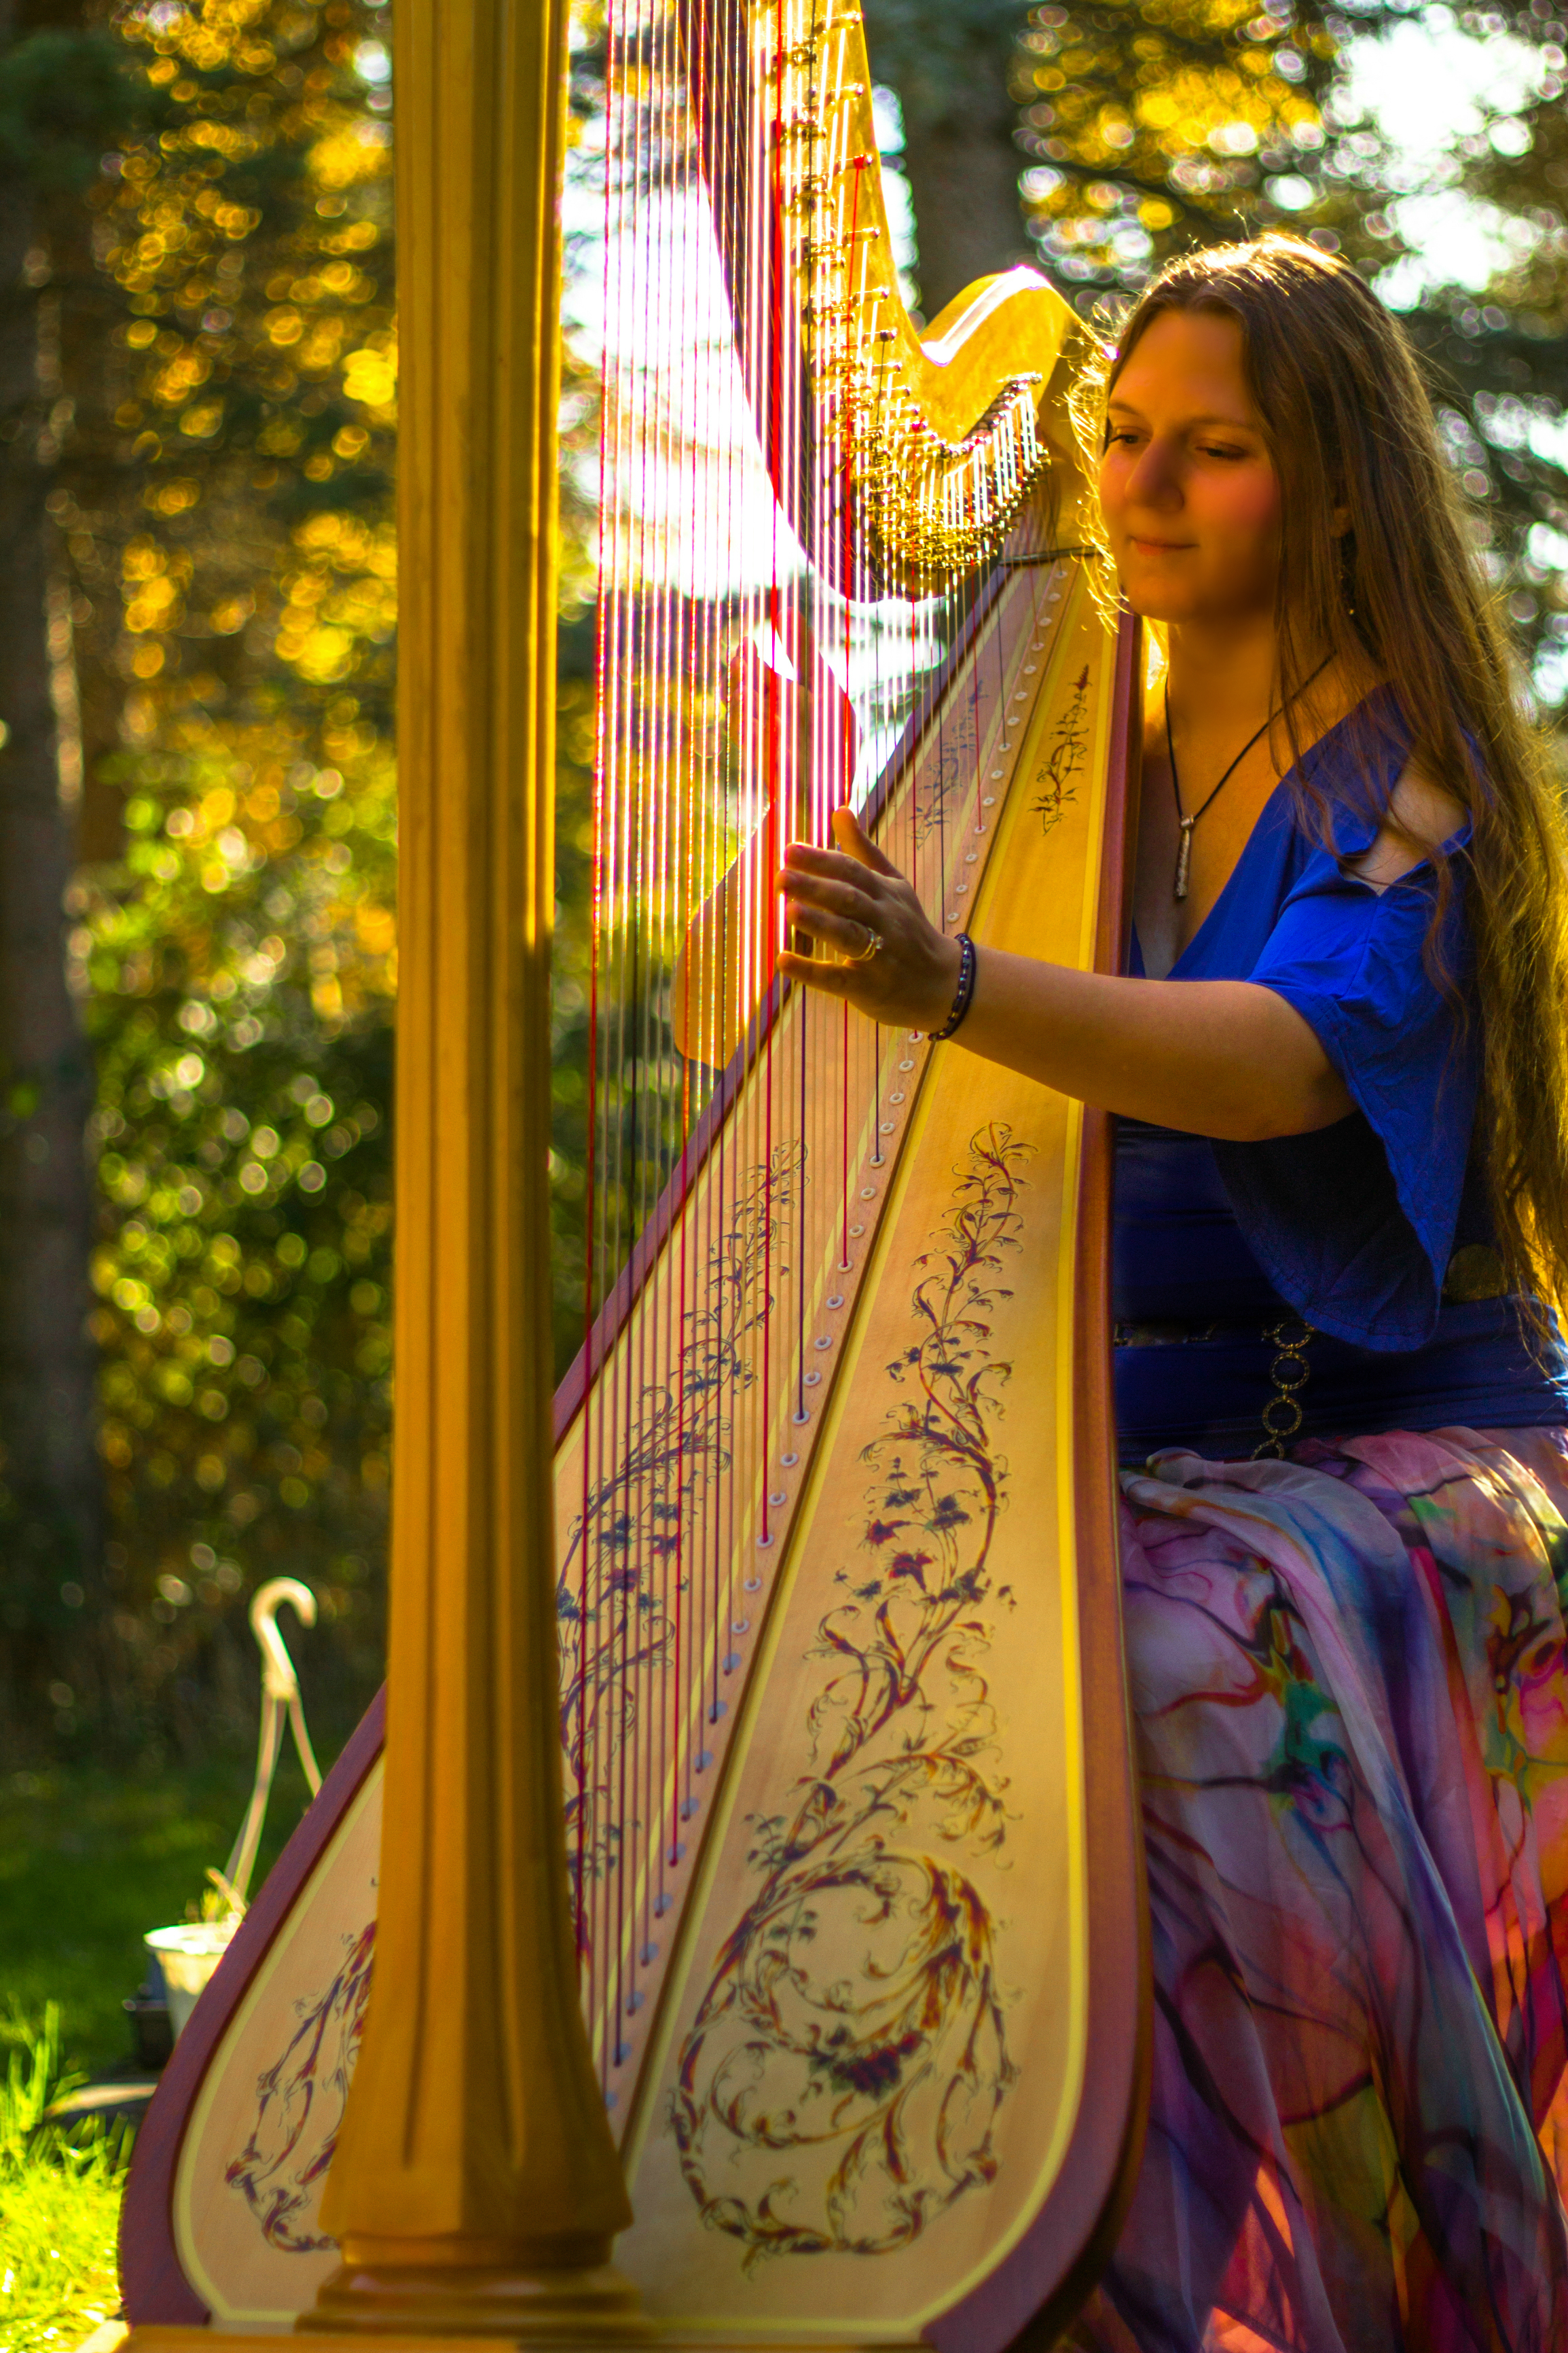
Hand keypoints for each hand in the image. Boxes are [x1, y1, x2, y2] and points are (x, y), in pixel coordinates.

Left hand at [776, 806, 962, 1029]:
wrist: (943, 983)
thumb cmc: (909, 929)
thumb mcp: (893, 886)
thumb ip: (863, 850)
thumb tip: (839, 810)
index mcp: (885, 894)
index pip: (852, 871)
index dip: (822, 860)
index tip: (790, 850)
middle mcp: (884, 921)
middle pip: (849, 899)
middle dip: (816, 887)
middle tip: (781, 876)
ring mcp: (878, 955)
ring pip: (848, 935)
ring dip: (819, 923)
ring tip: (789, 910)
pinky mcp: (868, 987)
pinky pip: (838, 978)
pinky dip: (810, 971)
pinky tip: (783, 961)